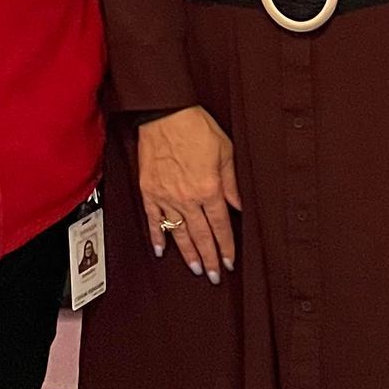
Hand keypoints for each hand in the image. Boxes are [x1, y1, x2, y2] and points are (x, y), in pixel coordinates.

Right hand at [137, 106, 239, 282]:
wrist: (165, 113)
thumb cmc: (195, 126)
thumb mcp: (225, 151)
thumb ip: (232, 182)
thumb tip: (238, 205)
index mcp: (209, 188)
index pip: (220, 226)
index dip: (226, 246)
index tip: (230, 261)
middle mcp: (187, 197)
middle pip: (201, 235)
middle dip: (210, 258)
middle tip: (215, 275)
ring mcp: (166, 196)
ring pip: (179, 232)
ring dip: (188, 253)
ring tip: (196, 268)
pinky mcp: (149, 190)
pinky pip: (153, 219)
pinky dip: (157, 236)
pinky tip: (160, 250)